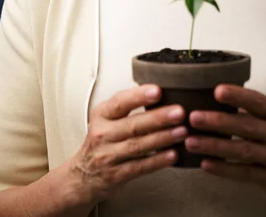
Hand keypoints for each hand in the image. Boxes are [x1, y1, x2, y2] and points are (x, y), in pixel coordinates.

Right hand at [68, 85, 186, 204]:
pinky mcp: (115, 175)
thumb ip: (128, 106)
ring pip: (137, 146)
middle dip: (158, 118)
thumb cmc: (103, 140)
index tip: (158, 90)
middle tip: (180, 112)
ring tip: (182, 132)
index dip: (139, 96)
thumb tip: (161, 89)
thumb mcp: (107, 118)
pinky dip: (157, 161)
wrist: (83, 175)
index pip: (120, 102)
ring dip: (162, 138)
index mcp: (102, 114)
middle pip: (133, 125)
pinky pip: (139, 167)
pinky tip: (172, 154)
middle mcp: (102, 134)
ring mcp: (107, 156)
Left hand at [185, 84, 265, 205]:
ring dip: (214, 146)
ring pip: (242, 150)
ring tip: (191, 142)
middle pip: (246, 126)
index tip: (217, 91)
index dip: (237, 95)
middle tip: (194, 117)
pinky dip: (223, 169)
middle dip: (217, 121)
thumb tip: (212, 95)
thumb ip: (251, 110)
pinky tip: (205, 164)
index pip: (257, 101)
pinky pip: (244, 173)